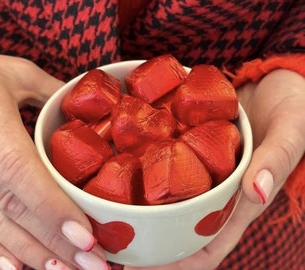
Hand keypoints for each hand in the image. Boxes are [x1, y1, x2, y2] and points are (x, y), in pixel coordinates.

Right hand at [0, 51, 108, 269]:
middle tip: (92, 264)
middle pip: (13, 207)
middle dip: (54, 242)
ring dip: (31, 252)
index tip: (86, 237)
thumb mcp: (16, 73)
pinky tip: (19, 266)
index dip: (52, 207)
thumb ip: (54, 94)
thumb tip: (91, 112)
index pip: (21, 171)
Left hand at [124, 69, 304, 269]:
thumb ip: (276, 158)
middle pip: (179, 227)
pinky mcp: (190, 146)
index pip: (208, 246)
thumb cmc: (292, 105)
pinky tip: (119, 167)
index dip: (179, 264)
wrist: (272, 77)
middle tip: (114, 243)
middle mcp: (214, 190)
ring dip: (141, 208)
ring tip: (109, 211)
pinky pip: (165, 162)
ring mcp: (200, 169)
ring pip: (168, 197)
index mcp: (239, 200)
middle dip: (149, 241)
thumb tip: (258, 192)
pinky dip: (146, 168)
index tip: (142, 267)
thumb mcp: (290, 130)